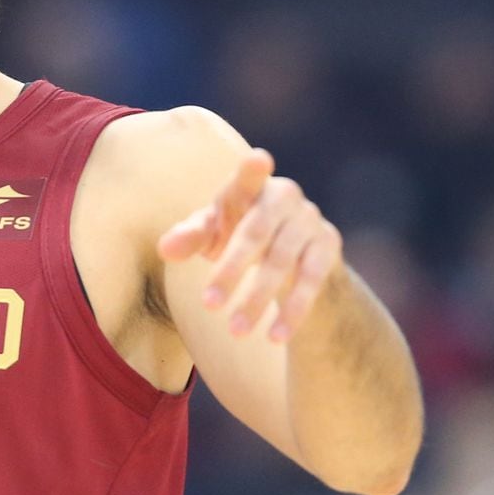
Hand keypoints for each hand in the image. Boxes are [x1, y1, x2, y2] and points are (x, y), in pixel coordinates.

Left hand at [156, 148, 343, 342]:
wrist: (288, 252)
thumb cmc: (234, 233)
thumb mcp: (209, 234)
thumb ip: (188, 237)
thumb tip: (165, 249)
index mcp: (249, 187)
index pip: (248, 177)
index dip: (253, 170)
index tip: (259, 158)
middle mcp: (284, 196)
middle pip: (256, 234)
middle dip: (231, 271)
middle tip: (208, 306)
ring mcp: (310, 219)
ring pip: (284, 262)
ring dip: (258, 299)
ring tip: (235, 332)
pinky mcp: (328, 245)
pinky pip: (313, 281)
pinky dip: (294, 311)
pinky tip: (275, 336)